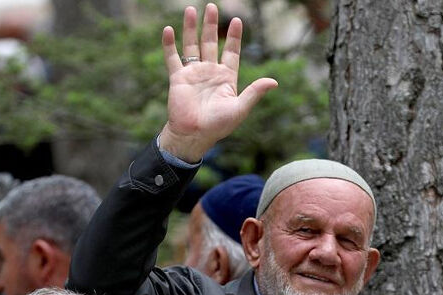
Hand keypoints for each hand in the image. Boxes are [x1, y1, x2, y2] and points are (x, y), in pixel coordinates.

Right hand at [156, 4, 277, 162]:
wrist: (195, 135)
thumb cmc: (219, 125)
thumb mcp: (240, 108)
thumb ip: (254, 92)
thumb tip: (274, 82)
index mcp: (226, 78)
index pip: (231, 52)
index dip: (234, 37)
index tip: (237, 20)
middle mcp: (210, 72)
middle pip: (211, 43)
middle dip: (211, 25)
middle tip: (212, 6)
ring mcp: (193, 73)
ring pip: (192, 45)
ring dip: (191, 28)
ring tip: (191, 9)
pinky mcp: (178, 78)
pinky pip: (173, 58)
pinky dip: (170, 44)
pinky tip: (168, 30)